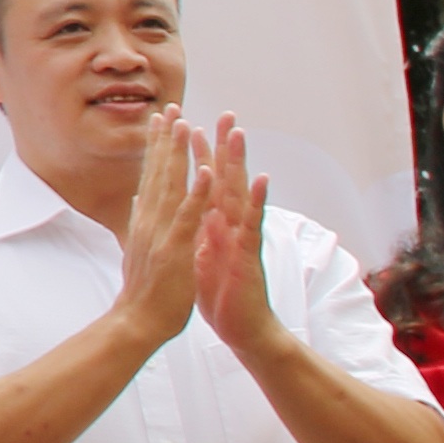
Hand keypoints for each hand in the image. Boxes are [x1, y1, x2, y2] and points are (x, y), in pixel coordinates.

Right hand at [107, 122, 203, 348]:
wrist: (137, 322)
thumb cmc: (143, 291)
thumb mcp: (137, 251)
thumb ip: (139, 223)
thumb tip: (136, 201)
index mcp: (144, 221)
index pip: (151, 176)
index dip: (157, 146)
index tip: (161, 119)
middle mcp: (149, 220)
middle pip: (158, 172)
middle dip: (165, 139)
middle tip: (170, 107)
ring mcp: (161, 233)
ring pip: (171, 186)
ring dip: (178, 154)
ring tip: (185, 125)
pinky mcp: (175, 248)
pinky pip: (189, 215)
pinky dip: (197, 192)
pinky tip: (204, 170)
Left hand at [190, 114, 276, 356]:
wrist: (241, 329)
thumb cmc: (219, 293)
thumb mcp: (198, 255)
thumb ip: (193, 230)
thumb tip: (182, 209)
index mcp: (212, 224)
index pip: (205, 182)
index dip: (196, 155)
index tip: (184, 125)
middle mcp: (229, 224)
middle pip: (226, 178)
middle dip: (223, 147)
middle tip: (223, 113)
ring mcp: (241, 236)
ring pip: (240, 193)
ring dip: (240, 163)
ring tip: (239, 133)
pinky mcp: (249, 253)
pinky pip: (253, 224)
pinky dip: (256, 201)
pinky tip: (261, 179)